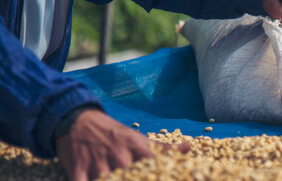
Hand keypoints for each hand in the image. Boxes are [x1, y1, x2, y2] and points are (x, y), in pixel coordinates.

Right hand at [55, 109, 190, 180]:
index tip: (164, 176)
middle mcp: (119, 155)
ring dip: (112, 180)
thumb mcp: (139, 137)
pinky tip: (94, 180)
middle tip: (132, 177)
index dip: (158, 173)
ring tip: (118, 178)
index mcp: (136, 147)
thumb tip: (189, 148)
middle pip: (131, 176)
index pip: (154, 165)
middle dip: (132, 177)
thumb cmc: (114, 133)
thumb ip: (164, 148)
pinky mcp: (78, 168)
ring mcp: (98, 162)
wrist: (79, 120)